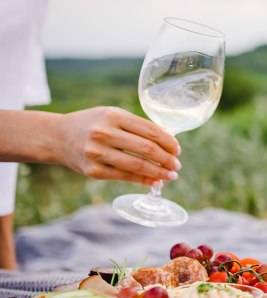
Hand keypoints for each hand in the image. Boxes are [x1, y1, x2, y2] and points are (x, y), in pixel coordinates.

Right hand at [54, 107, 180, 185]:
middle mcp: (104, 133)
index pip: (151, 130)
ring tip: (171, 175)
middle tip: (177, 165)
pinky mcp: (93, 171)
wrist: (57, 137)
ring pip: (138, 165)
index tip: (177, 150)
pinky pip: (125, 177)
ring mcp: (97, 153)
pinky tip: (155, 182)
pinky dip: (144, 180)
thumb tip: (168, 143)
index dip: (169, 142)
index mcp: (113, 116)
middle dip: (167, 159)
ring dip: (159, 172)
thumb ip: (137, 126)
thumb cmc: (93, 125)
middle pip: (147, 148)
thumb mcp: (112, 115)